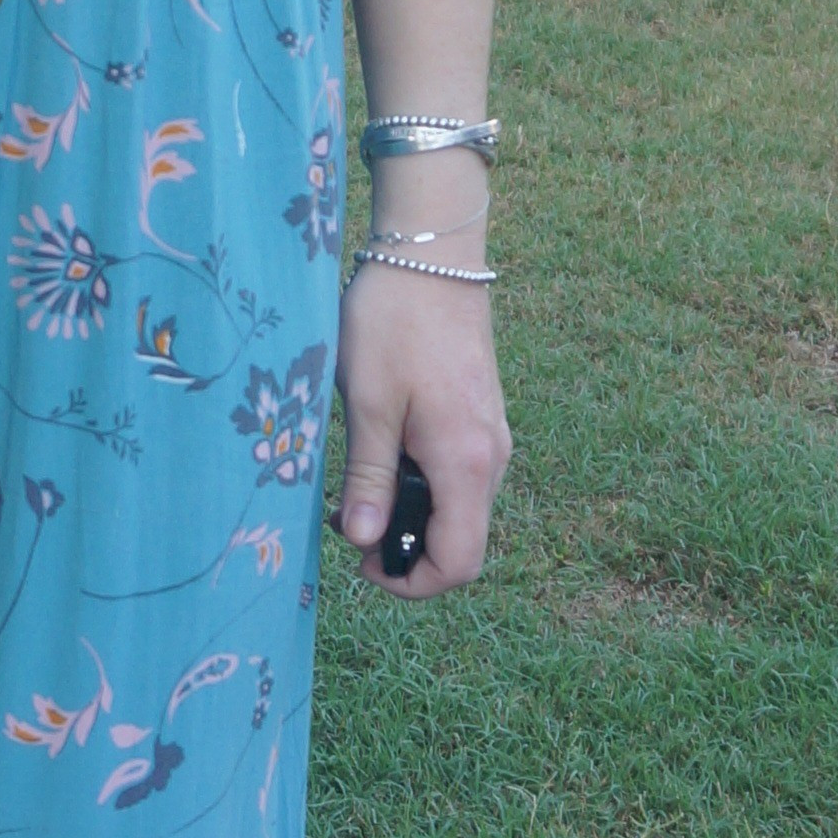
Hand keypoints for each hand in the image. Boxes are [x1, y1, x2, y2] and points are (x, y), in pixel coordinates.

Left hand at [331, 260, 510, 597]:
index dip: (411, 581)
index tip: (360, 562)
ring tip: (354, 487)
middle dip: (403, 548)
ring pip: (458, 507)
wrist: (433, 256)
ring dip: (409, 514)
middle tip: (345, 520)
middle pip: (460, 540)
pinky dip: (420, 484)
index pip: (459, 561)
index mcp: (466, 462)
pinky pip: (457, 475)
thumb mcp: (368, 403)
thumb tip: (364, 542)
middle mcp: (491, 458)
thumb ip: (369, 477)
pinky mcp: (480, 417)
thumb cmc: (393, 322)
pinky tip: (380, 453)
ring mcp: (491, 437)